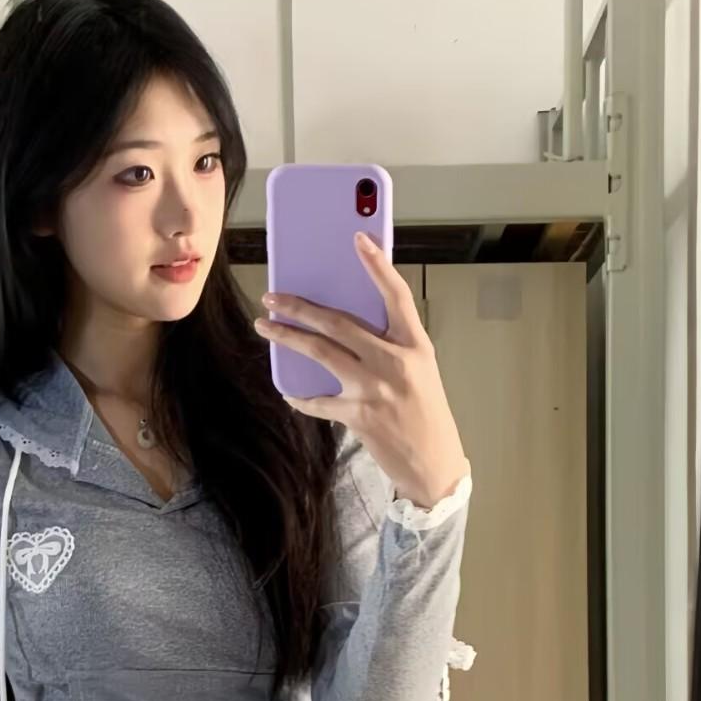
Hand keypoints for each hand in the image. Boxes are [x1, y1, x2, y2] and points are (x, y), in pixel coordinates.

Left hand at [254, 232, 470, 508]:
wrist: (433, 462)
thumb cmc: (425, 412)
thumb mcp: (419, 369)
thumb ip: (390, 344)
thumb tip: (346, 323)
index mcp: (415, 344)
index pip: (395, 295)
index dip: (377, 265)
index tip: (358, 239)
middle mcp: (394, 361)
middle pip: (339, 322)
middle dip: (301, 306)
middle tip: (274, 296)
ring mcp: (374, 388)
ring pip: (320, 352)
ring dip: (287, 337)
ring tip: (266, 326)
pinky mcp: (357, 414)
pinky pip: (317, 400)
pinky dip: (300, 396)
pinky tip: (289, 391)